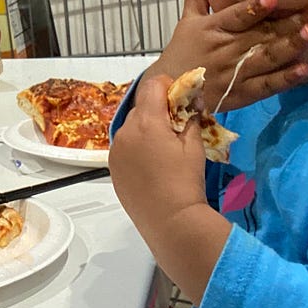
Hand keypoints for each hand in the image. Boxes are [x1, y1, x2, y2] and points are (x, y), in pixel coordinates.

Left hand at [110, 72, 233, 303]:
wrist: (169, 222)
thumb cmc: (185, 182)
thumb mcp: (195, 146)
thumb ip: (191, 118)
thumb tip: (192, 101)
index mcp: (147, 121)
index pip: (153, 85)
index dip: (169, 86)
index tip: (182, 98)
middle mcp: (125, 131)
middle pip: (142, 106)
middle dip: (159, 110)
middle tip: (178, 126)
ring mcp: (115, 150)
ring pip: (132, 126)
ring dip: (147, 128)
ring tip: (165, 149)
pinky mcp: (113, 167)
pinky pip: (125, 146)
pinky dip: (138, 146)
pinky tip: (152, 164)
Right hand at [139, 0, 307, 112]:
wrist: (172, 92)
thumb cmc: (182, 52)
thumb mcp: (186, 22)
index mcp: (213, 28)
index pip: (236, 16)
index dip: (254, 8)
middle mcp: (227, 49)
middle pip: (263, 34)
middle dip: (293, 22)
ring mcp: (237, 73)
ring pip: (269, 57)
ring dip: (293, 45)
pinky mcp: (243, 94)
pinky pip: (267, 85)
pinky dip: (285, 78)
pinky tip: (304, 69)